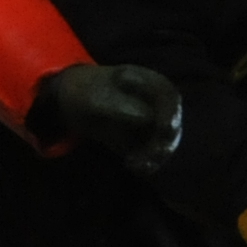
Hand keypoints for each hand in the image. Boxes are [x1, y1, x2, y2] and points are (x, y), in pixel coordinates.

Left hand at [29, 61, 184, 175]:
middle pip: (173, 122)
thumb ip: (119, 105)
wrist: (73, 102)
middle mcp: (156, 101)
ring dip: (155, 156)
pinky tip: (132, 165)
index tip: (166, 130)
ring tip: (136, 165)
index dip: (171, 113)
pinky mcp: (145, 138)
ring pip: (165, 141)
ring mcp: (153, 120)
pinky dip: (146, 162)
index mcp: (147, 82)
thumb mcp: (96, 96)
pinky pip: (153, 152)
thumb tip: (147, 118)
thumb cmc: (85, 92)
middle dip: (165, 141)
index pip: (169, 97)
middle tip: (150, 157)